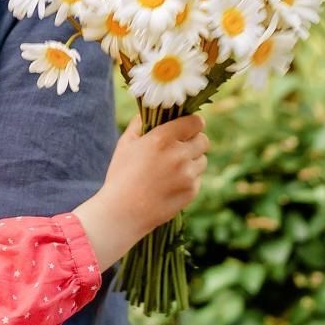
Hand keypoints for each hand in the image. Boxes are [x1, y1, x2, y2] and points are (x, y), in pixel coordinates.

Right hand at [72, 114, 208, 268]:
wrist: (123, 212)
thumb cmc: (121, 176)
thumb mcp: (125, 144)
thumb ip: (140, 123)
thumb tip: (149, 111)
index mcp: (163, 138)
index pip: (196, 122)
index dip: (193, 124)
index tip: (188, 128)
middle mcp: (179, 154)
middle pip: (204, 140)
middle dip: (194, 141)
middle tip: (181, 148)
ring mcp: (187, 174)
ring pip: (202, 160)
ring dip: (192, 161)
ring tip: (173, 169)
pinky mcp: (191, 191)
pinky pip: (197, 179)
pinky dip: (188, 179)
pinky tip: (170, 184)